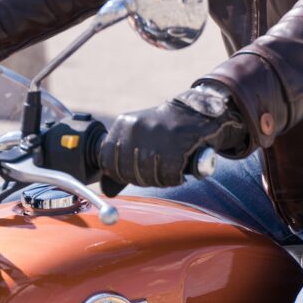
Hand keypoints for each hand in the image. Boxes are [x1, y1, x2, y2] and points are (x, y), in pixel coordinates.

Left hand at [98, 85, 247, 188]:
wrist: (195, 112)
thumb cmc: (163, 130)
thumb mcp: (137, 135)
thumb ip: (121, 159)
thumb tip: (107, 190)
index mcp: (123, 124)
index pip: (108, 162)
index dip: (121, 174)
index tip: (136, 172)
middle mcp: (136, 127)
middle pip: (129, 172)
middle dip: (143, 178)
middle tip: (158, 169)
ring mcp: (156, 135)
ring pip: (149, 175)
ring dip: (161, 178)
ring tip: (169, 166)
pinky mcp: (176, 144)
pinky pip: (169, 175)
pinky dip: (175, 177)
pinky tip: (180, 166)